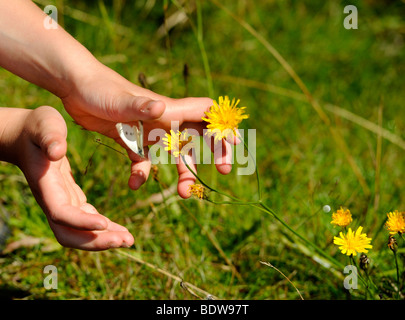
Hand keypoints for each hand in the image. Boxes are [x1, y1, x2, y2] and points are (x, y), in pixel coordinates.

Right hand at [17, 106, 133, 249]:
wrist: (24, 135)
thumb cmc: (36, 127)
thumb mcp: (44, 124)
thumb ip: (50, 137)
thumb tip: (58, 151)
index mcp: (46, 185)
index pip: (61, 213)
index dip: (81, 222)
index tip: (104, 223)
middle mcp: (52, 200)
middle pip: (69, 234)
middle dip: (96, 241)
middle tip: (126, 240)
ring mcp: (61, 202)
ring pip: (79, 233)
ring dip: (103, 239)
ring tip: (129, 240)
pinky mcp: (70, 199)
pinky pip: (87, 220)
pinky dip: (103, 228)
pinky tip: (120, 231)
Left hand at [61, 63, 234, 197]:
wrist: (75, 86)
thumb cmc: (100, 88)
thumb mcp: (119, 100)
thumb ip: (140, 105)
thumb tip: (161, 107)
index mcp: (167, 110)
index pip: (205, 114)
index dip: (223, 126)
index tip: (236, 144)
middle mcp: (164, 121)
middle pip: (197, 138)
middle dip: (211, 154)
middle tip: (221, 173)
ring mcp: (149, 132)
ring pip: (174, 155)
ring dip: (183, 173)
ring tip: (184, 194)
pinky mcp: (132, 141)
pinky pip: (144, 161)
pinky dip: (142, 174)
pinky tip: (134, 184)